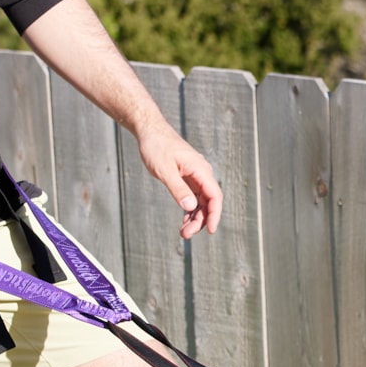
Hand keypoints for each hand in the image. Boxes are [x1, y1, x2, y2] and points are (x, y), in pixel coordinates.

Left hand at [136, 123, 223, 237]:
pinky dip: (190, 211)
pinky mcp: (188, 178)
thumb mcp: (164, 170)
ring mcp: (195, 176)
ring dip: (195, 218)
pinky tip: (184, 222)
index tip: (210, 230)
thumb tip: (190, 207)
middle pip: (209, 202)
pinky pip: (194, 198)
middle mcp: (202, 173)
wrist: (150, 132)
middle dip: (200, 220)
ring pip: (202, 202)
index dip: (214, 214)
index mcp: (200, 169)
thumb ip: (178, 189)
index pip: (214, 195)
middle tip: (185, 234)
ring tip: (183, 232)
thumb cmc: (156, 147)